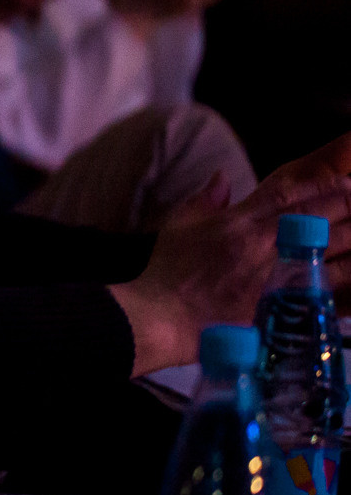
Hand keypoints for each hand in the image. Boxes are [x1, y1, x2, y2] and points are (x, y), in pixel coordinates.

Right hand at [113, 132, 350, 373]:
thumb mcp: (178, 226)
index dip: (324, 187)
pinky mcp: (283, 305)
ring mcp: (277, 275)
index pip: (291, 195)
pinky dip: (345, 279)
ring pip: (331, 252)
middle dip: (347, 208)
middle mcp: (265, 243)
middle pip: (319, 219)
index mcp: (241, 221)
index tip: (347, 183)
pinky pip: (328, 290)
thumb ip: (205, 199)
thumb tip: (223, 178)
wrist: (162, 317)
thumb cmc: (167, 272)